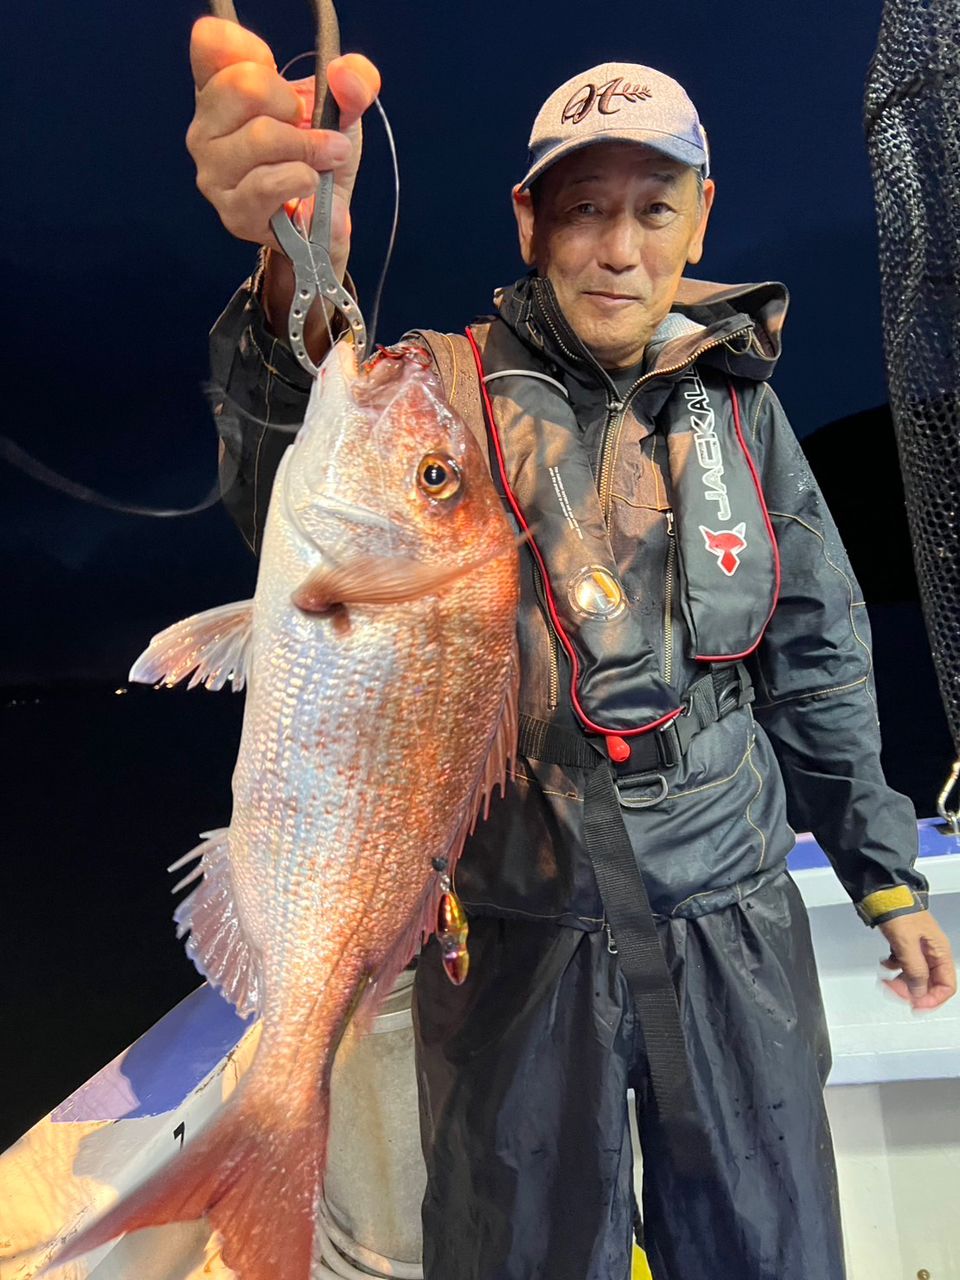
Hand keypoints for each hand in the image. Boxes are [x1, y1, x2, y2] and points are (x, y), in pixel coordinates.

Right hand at [186, 15, 379, 277]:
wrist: (327, 219)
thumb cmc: (319, 156)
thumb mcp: (342, 109)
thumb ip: (353, 81)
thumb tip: (345, 74)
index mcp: (219, 90)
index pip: (212, 43)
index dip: (254, 52)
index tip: (281, 82)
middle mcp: (204, 128)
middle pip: (245, 86)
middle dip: (293, 106)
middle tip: (307, 128)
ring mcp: (214, 173)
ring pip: (261, 137)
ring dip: (308, 147)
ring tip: (322, 160)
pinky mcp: (234, 212)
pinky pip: (267, 184)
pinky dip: (302, 179)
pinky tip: (310, 182)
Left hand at [878, 909, 955, 1009]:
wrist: (882, 892)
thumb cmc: (898, 911)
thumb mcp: (907, 944)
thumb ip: (915, 970)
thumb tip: (919, 992)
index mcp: (940, 952)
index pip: (946, 986)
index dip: (932, 999)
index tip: (915, 1005)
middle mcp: (932, 952)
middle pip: (929, 983)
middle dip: (912, 991)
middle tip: (894, 991)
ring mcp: (919, 948)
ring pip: (915, 975)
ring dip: (901, 981)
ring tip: (886, 980)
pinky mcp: (905, 944)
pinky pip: (903, 964)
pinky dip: (894, 969)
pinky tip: (884, 965)